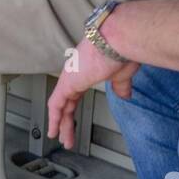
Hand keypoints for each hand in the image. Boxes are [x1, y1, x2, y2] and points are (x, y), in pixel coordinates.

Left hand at [47, 32, 139, 149]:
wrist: (119, 39)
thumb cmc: (122, 50)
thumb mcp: (122, 74)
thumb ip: (120, 86)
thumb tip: (124, 95)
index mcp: (86, 70)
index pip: (75, 94)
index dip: (73, 109)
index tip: (73, 121)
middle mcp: (75, 73)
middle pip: (67, 102)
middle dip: (67, 121)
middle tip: (67, 137)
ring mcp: (70, 77)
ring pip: (60, 105)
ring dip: (60, 124)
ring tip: (62, 139)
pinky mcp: (67, 82)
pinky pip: (56, 104)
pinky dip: (53, 117)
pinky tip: (54, 129)